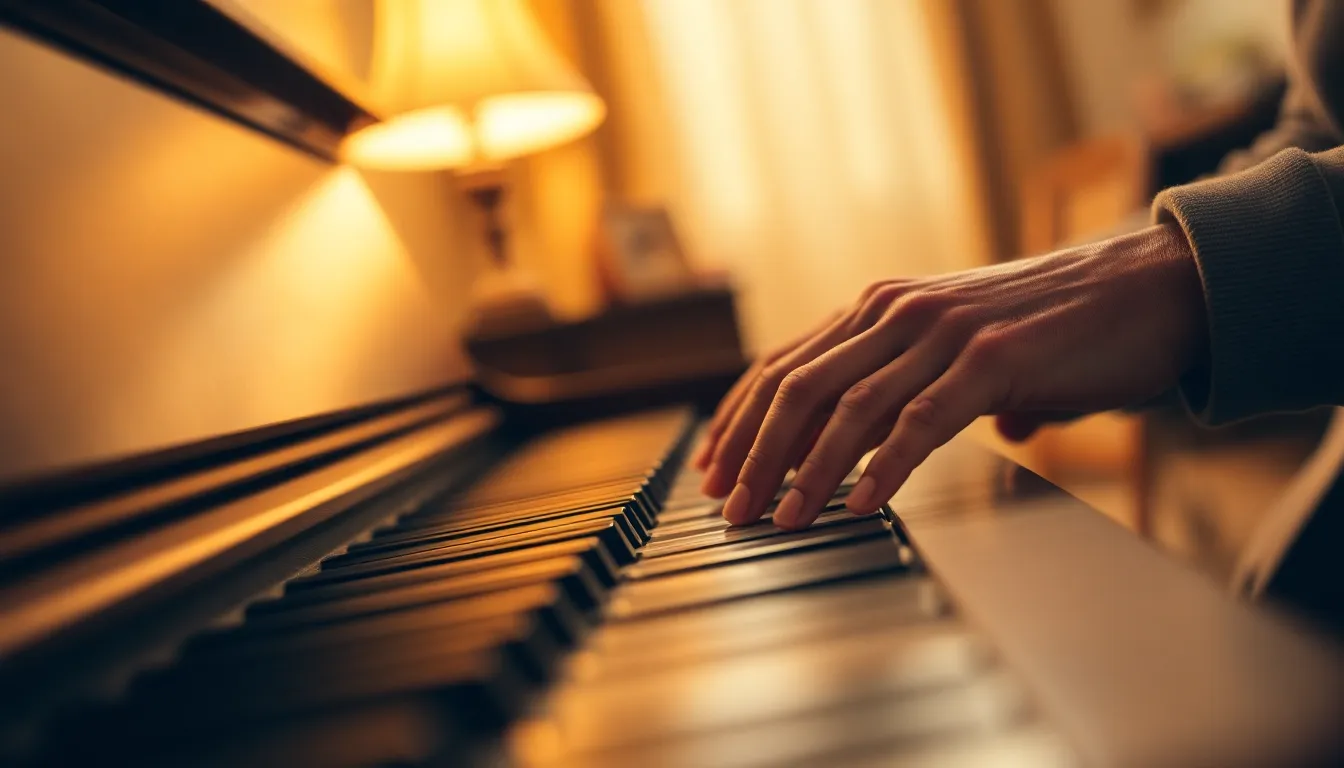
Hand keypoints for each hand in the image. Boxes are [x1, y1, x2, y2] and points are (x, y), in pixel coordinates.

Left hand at [695, 223, 1207, 529]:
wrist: (1146, 289)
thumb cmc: (1056, 327)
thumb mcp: (966, 352)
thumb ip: (925, 387)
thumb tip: (911, 438)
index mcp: (881, 307)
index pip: (785, 363)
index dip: (741, 418)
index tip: (712, 468)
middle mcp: (898, 309)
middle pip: (799, 384)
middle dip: (754, 450)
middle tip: (729, 506)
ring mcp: (943, 329)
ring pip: (849, 406)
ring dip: (805, 469)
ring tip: (779, 518)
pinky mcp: (993, 356)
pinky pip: (922, 420)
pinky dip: (884, 466)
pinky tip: (859, 505)